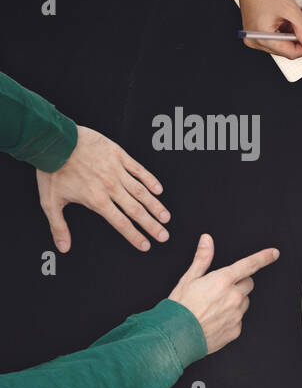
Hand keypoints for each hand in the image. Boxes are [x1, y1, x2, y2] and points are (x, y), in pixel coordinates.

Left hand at [36, 126, 168, 252]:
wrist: (54, 141)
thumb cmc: (51, 170)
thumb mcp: (50, 201)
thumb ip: (58, 226)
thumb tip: (64, 247)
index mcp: (96, 200)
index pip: (121, 223)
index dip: (135, 236)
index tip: (146, 245)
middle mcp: (110, 187)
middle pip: (136, 210)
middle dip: (152, 225)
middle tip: (164, 236)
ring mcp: (117, 171)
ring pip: (141, 192)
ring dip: (155, 206)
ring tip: (165, 217)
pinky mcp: (118, 156)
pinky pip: (138, 170)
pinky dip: (150, 180)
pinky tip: (158, 190)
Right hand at [166, 234, 278, 353]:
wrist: (175, 336)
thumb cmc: (180, 308)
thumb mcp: (188, 279)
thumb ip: (202, 259)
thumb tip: (207, 241)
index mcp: (223, 281)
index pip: (249, 265)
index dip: (264, 257)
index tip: (273, 253)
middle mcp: (234, 297)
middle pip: (248, 283)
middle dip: (239, 283)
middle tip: (220, 289)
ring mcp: (236, 314)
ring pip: (244, 302)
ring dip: (235, 301)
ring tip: (214, 306)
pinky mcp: (236, 329)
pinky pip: (239, 319)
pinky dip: (230, 317)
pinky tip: (214, 319)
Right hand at [231, 0, 301, 57]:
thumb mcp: (290, 10)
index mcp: (261, 38)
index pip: (291, 52)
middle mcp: (256, 39)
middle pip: (288, 47)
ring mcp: (256, 34)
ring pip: (286, 39)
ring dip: (300, 30)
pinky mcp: (258, 28)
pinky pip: (279, 31)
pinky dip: (291, 25)